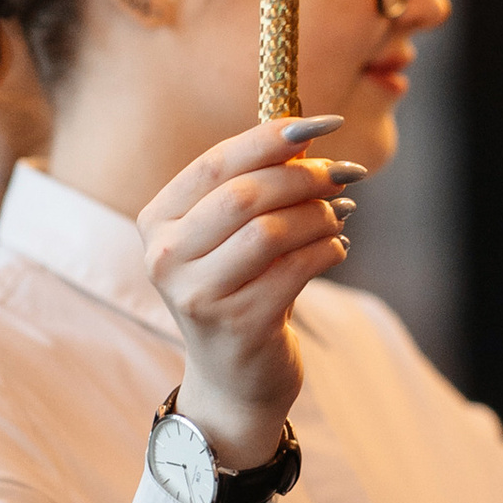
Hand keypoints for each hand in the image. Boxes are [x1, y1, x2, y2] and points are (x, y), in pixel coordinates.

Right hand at [136, 116, 354, 471]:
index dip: (272, 136)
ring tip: (340, 217)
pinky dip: (328, 251)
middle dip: (305, 177)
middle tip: (345, 175)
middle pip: (244, 194)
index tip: (325, 123)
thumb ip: (258, 184)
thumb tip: (307, 134)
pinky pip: (297, 269)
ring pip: (271, 230)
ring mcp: (199, 295)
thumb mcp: (233, 235)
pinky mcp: (239, 324)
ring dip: (319, 215)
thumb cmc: (239, 289)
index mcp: (157, 222)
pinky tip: (336, 249)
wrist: (233, 379)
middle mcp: (165, 258)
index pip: (217, 162)